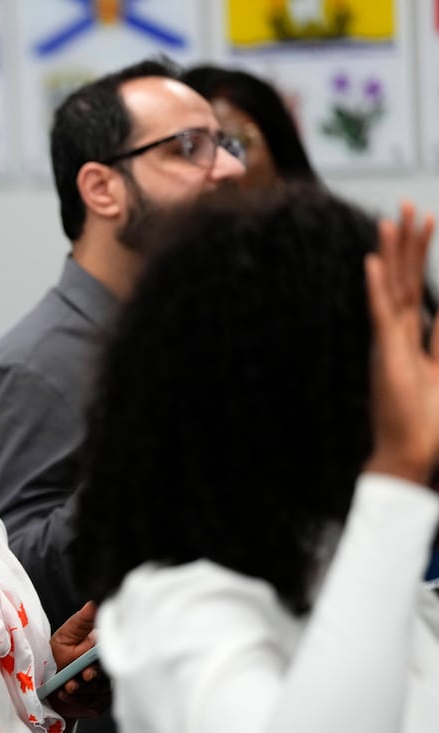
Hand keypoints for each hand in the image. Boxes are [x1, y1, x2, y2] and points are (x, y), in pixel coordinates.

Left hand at [49, 601, 109, 718]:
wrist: (44, 685)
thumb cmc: (56, 656)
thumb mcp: (66, 635)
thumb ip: (82, 622)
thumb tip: (93, 603)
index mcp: (101, 649)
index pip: (112, 653)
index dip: (101, 661)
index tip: (88, 668)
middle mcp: (106, 668)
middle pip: (108, 674)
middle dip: (92, 678)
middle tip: (80, 679)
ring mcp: (104, 687)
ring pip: (101, 691)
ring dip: (82, 690)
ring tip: (66, 687)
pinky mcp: (98, 704)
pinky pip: (93, 705)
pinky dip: (77, 701)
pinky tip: (64, 695)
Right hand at [364, 203, 438, 483]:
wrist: (410, 456)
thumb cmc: (428, 425)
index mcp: (411, 342)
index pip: (415, 290)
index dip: (419, 259)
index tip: (423, 228)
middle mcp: (396, 338)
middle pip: (401, 281)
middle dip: (408, 244)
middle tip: (409, 207)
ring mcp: (388, 344)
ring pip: (391, 289)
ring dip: (394, 253)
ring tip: (395, 217)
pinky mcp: (386, 355)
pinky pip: (381, 314)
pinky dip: (376, 288)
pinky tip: (373, 263)